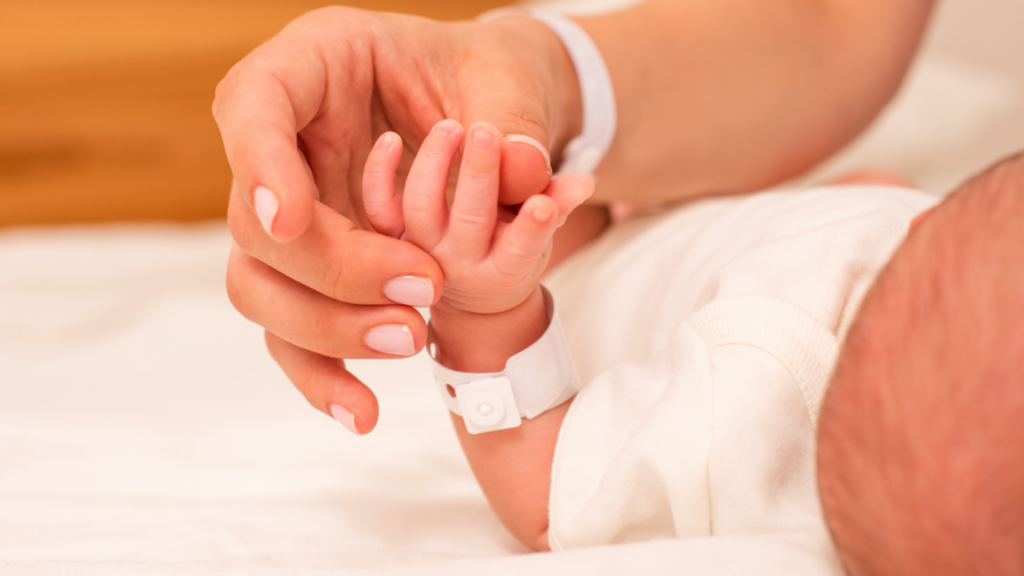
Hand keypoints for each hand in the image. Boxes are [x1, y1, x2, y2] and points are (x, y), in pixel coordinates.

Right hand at [215, 8, 581, 433]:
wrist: (487, 122)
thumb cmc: (485, 79)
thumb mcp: (507, 79)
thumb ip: (515, 119)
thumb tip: (525, 173)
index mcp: (317, 64)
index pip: (255, 104)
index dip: (259, 166)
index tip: (289, 222)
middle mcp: (286, 143)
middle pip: (255, 221)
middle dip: (332, 268)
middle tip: (422, 288)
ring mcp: (289, 212)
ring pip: (260, 287)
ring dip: (325, 330)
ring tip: (410, 341)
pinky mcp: (310, 269)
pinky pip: (291, 328)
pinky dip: (321, 373)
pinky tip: (361, 410)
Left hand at [362, 120, 592, 317]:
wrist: (473, 289)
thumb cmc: (515, 240)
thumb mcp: (544, 225)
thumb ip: (559, 201)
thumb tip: (583, 184)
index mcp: (505, 269)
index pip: (522, 249)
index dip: (534, 228)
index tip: (544, 203)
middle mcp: (460, 266)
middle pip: (470, 221)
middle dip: (478, 175)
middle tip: (487, 131)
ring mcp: (422, 251)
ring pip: (420, 210)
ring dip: (434, 164)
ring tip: (451, 126)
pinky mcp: (392, 236)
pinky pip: (379, 209)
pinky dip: (380, 175)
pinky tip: (391, 139)